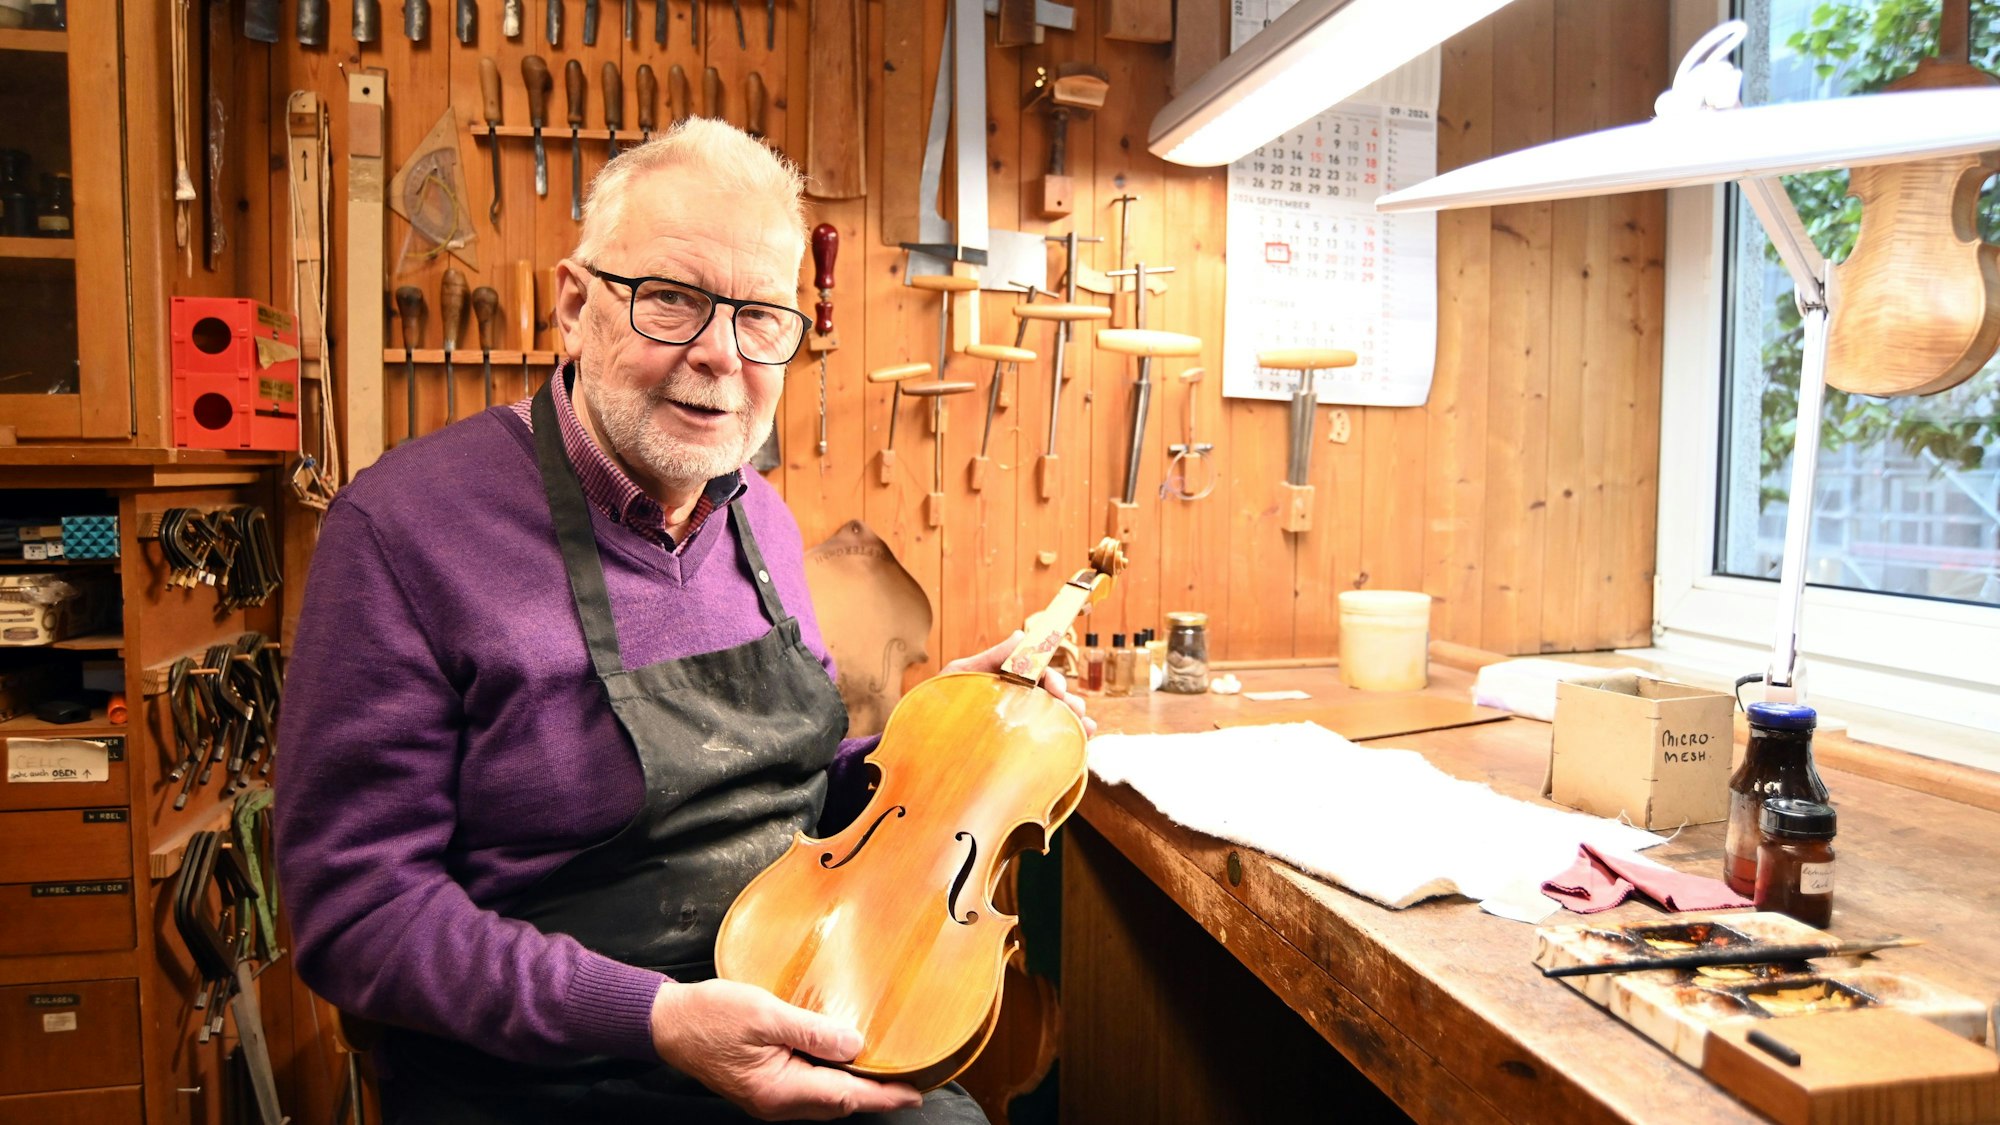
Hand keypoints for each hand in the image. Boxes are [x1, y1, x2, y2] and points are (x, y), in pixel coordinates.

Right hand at [649, 979, 922, 1120]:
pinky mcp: (762, 1085)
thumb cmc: (711, 1016)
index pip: (844, 1097)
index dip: (883, 1096)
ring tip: (883, 1071)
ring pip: (823, 1099)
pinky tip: (841, 1060)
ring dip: (853, 1088)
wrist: (668, 1023)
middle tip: (908, 1080)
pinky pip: (807, 1088)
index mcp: (779, 1089)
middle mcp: (776, 1102)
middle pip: (838, 1104)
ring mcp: (767, 1097)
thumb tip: (855, 1046)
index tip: (915, 1094)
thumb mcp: (765, 1014)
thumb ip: (812, 1031)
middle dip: (874, 1095)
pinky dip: (830, 1079)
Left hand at [943, 631, 1095, 735]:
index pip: (1039, 675)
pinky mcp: (1017, 746)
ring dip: (1073, 720)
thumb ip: (991, 657)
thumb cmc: (937, 701)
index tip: (1055, 689)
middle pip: (1052, 698)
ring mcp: (1017, 724)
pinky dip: (1068, 742)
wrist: (921, 737)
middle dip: (1069, 701)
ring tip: (1085, 729)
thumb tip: (1020, 637)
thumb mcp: (961, 673)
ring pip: (1054, 719)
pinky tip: (1080, 745)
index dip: (1052, 679)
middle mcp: (1016, 701)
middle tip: (1076, 711)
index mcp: (1007, 680)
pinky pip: (1046, 742)